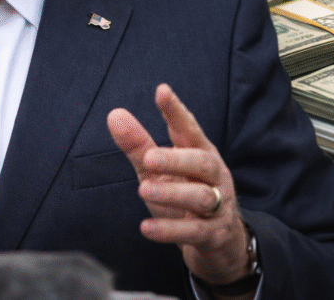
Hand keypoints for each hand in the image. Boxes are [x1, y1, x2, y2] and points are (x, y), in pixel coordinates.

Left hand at [107, 84, 251, 287]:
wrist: (219, 241)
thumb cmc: (185, 196)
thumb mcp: (159, 171)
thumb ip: (139, 145)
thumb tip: (114, 115)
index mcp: (200, 153)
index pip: (189, 129)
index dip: (176, 111)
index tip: (162, 91)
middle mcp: (213, 175)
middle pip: (201, 162)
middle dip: (176, 159)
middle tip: (149, 158)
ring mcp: (217, 205)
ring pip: (201, 197)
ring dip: (172, 193)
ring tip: (143, 190)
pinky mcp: (213, 234)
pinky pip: (194, 231)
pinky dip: (170, 230)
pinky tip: (146, 228)